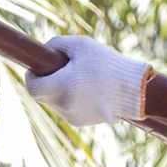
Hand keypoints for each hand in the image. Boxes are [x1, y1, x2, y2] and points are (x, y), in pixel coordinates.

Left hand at [25, 35, 149, 125]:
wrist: (135, 90)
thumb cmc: (107, 64)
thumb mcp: (81, 45)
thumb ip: (56, 44)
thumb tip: (43, 52)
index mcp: (60, 87)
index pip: (32, 87)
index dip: (32, 76)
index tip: (38, 68)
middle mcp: (63, 106)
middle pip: (43, 95)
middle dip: (47, 81)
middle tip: (61, 69)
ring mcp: (72, 117)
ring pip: (55, 102)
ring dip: (59, 90)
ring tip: (80, 78)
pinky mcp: (81, 122)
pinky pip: (68, 109)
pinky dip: (72, 99)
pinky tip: (88, 89)